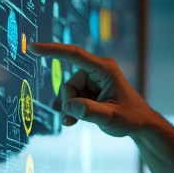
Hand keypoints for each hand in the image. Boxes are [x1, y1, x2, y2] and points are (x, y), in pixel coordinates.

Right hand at [28, 43, 159, 136]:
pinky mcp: (90, 89)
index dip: (52, 50)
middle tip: (80, 117)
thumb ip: (90, 112)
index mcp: (104, 69)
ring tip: (78, 121)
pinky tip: (73, 121)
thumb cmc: (131, 118)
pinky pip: (72, 97)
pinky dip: (72, 109)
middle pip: (69, 84)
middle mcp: (97, 70)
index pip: (74, 55)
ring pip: (69, 93)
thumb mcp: (111, 118)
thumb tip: (68, 106)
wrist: (140, 124)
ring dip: (71, 108)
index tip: (33, 47)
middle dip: (70, 102)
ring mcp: (93, 80)